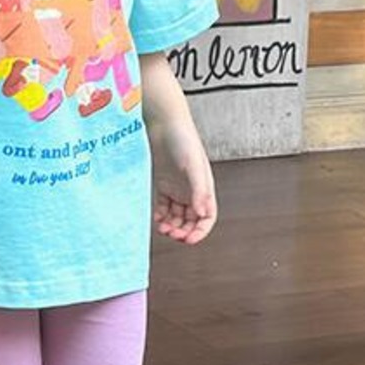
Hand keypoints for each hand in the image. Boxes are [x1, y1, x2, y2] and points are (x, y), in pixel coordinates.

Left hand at [150, 115, 216, 244]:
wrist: (165, 124)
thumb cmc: (184, 141)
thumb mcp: (194, 167)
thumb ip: (199, 191)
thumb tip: (201, 213)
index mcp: (204, 188)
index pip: (207, 218)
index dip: (200, 232)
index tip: (189, 240)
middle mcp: (192, 191)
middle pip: (191, 220)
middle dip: (183, 231)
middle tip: (172, 235)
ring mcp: (178, 188)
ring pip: (177, 216)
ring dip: (171, 226)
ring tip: (162, 229)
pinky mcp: (164, 184)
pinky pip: (164, 207)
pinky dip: (161, 216)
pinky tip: (157, 219)